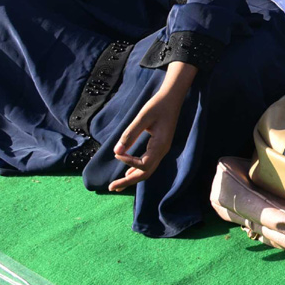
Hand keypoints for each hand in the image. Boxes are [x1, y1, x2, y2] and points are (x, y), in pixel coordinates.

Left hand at [109, 61, 194, 191]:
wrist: (172, 97)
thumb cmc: (158, 105)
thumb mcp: (143, 118)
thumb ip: (130, 134)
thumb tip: (116, 152)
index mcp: (160, 145)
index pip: (143, 164)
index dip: (128, 162)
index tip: (117, 153)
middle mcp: (162, 150)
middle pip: (146, 173)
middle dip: (129, 181)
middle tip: (111, 187)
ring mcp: (162, 149)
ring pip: (148, 170)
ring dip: (132, 177)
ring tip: (118, 185)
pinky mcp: (159, 145)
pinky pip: (149, 163)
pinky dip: (137, 169)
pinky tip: (128, 171)